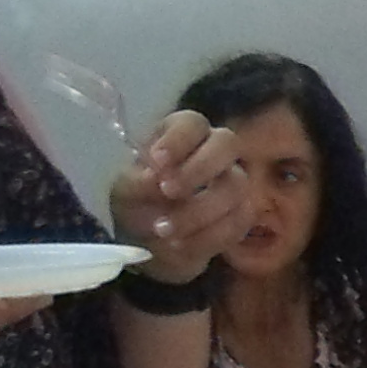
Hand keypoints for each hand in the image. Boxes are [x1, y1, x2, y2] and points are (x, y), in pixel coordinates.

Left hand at [107, 108, 243, 280]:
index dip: (179, 139)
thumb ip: (137, 182)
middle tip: (169, 191)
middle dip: (200, 167)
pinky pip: (238, 222)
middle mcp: (213, 152)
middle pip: (227, 143)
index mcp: (181, 136)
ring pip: (236, 187)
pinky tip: (181, 244)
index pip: (191, 123)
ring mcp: (233, 183)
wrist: (148, 244)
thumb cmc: (135, 205)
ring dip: (199, 211)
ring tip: (164, 230)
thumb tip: (156, 178)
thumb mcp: (125, 193)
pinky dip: (207, 237)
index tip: (156, 161)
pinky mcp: (241, 215)